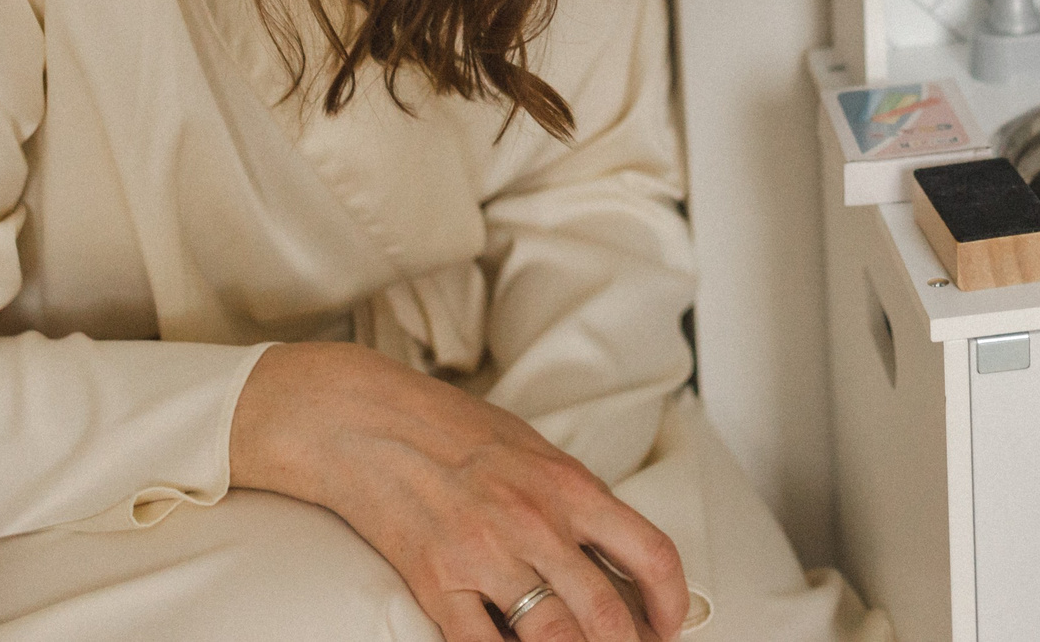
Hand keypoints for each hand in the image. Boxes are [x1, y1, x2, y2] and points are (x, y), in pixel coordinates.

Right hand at [231, 342, 685, 641]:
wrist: (369, 421)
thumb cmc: (453, 429)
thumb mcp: (535, 450)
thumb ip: (576, 501)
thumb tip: (613, 553)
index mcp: (570, 485)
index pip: (650, 552)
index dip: (671, 600)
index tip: (670, 622)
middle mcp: (537, 523)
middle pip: (606, 614)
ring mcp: (487, 557)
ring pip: (554, 639)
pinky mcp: (438, 584)